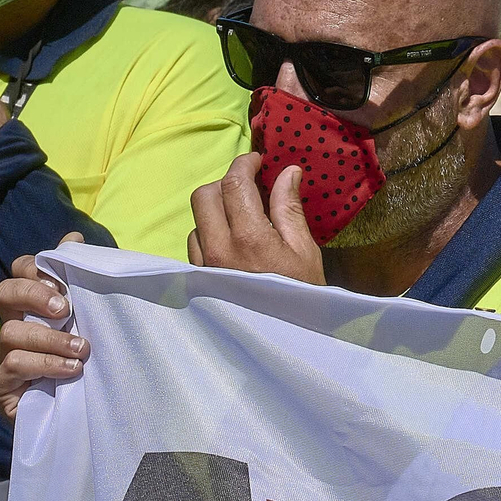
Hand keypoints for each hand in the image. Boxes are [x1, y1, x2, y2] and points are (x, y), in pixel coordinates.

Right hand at [0, 233, 88, 423]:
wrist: (68, 416)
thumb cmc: (77, 362)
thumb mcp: (84, 322)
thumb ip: (79, 283)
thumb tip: (74, 238)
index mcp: (32, 307)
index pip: (21, 270)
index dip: (36, 269)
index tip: (65, 283)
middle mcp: (13, 326)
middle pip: (5, 292)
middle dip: (34, 294)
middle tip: (64, 309)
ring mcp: (3, 357)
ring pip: (10, 333)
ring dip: (49, 339)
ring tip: (80, 351)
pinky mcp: (1, 388)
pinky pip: (13, 366)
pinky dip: (44, 365)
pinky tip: (71, 371)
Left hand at [188, 153, 325, 283]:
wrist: (287, 340)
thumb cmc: (303, 294)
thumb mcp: (305, 250)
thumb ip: (289, 208)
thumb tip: (287, 171)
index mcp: (250, 239)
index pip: (233, 184)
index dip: (243, 164)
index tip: (256, 160)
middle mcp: (219, 250)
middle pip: (204, 195)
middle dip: (225, 182)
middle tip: (249, 185)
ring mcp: (205, 266)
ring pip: (196, 219)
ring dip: (217, 209)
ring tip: (242, 215)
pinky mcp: (199, 279)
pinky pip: (195, 243)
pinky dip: (211, 232)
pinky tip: (232, 241)